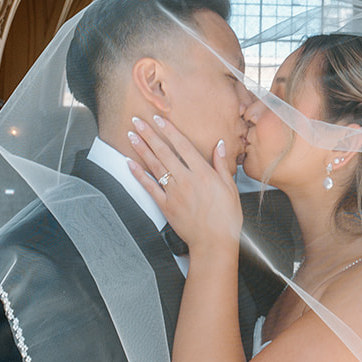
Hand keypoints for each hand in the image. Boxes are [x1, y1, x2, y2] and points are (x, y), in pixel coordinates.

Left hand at [127, 115, 241, 255]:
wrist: (214, 242)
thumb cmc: (226, 218)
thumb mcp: (230, 188)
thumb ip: (222, 164)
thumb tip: (219, 144)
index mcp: (203, 173)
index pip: (183, 146)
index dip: (169, 131)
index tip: (158, 119)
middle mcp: (186, 180)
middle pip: (164, 152)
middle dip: (149, 134)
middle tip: (137, 121)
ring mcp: (174, 193)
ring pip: (155, 166)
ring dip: (142, 149)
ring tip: (131, 135)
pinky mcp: (166, 206)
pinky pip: (149, 187)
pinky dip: (139, 174)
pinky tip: (130, 163)